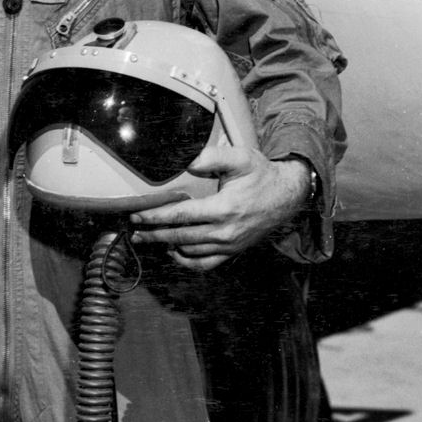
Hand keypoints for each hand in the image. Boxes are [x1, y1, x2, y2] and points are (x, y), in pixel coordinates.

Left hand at [129, 147, 312, 272]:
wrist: (287, 196)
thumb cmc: (261, 174)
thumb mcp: (241, 158)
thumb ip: (214, 157)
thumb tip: (189, 163)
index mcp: (224, 208)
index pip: (181, 216)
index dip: (156, 217)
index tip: (137, 216)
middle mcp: (225, 231)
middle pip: (180, 237)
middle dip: (154, 234)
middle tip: (134, 232)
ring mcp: (229, 244)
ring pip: (190, 252)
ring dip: (166, 246)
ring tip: (148, 239)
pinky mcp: (233, 251)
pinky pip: (205, 264)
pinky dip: (187, 261)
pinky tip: (174, 251)